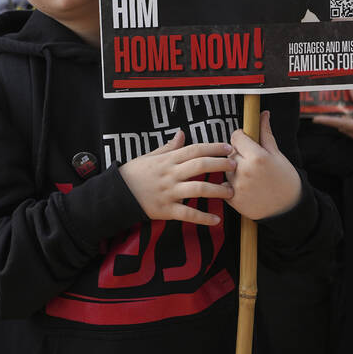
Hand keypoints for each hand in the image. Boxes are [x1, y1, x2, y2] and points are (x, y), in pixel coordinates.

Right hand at [119, 129, 235, 224]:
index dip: (213, 147)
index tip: (228, 147)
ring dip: (217, 190)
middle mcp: (170, 174)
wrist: (117, 195)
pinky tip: (216, 220)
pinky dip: (203, 218)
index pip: (194, 150)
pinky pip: (188, 214)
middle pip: (199, 165)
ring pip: (198, 189)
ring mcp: (169, 192)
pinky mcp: (166, 210)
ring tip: (231, 191)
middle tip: (235, 165)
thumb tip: (182, 133)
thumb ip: (168, 147)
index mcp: (167, 160)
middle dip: (220, 164)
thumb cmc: (134, 173)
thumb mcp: (149, 156)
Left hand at [226, 111, 301, 219]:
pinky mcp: (233, 199)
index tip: (247, 143)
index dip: (241, 138)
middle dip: (239, 155)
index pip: (236, 136)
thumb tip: (263, 114)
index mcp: (257, 156)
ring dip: (234, 170)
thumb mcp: (278, 155)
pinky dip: (231, 186)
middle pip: (230, 152)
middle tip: (253, 164)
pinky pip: (224, 185)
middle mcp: (245, 170)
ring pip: (226, 169)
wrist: (289, 210)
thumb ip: (265, 134)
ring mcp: (238, 185)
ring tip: (252, 178)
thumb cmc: (286, 180)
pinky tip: (246, 188)